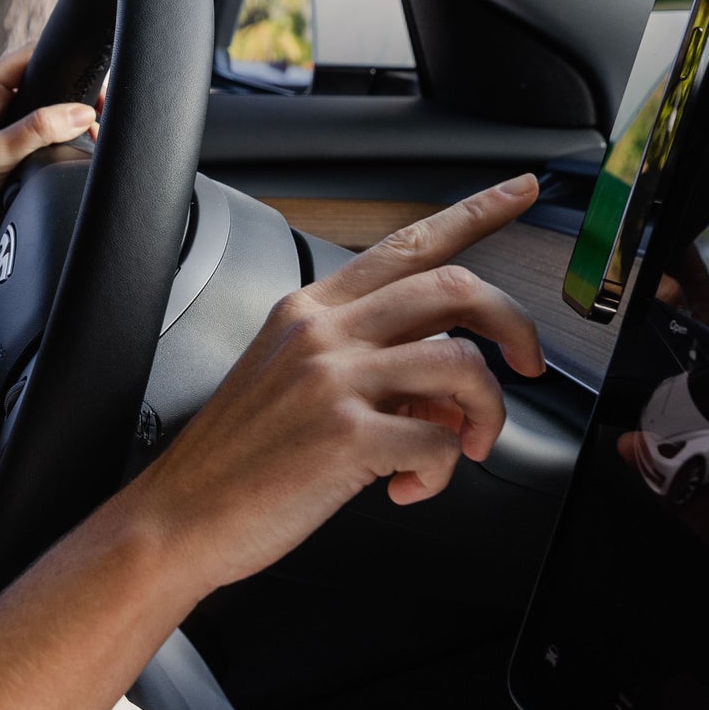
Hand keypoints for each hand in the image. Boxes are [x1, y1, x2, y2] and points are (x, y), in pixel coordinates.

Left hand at [0, 44, 97, 265]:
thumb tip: (80, 112)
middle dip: (70, 97)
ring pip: (42, 117)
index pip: (27, 57)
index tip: (93, 78)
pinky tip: (69, 156)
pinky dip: (55, 146)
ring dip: (63, 125)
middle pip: (40, 86)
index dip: (61, 60)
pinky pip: (37, 142)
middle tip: (97, 116)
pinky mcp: (2, 159)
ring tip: (88, 137)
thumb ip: (37, 130)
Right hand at [118, 176, 544, 599]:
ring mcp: (333, 380)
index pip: (406, 243)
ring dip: (487, 414)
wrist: (180, 517)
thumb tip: (439, 389)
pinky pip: (440, 442)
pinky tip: (409, 488)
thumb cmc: (234, 458)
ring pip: (462, 365)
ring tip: (464, 447)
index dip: (475, 212)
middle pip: (454, 287)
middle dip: (514, 324)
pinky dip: (442, 474)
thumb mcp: (290, 382)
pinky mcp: (346, 437)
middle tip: (528, 364)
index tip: (520, 192)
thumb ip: (367, 366)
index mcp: (310, 310)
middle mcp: (324, 332)